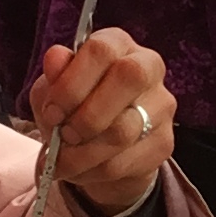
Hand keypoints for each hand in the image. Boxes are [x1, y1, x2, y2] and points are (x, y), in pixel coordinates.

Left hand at [30, 26, 175, 216]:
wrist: (97, 152)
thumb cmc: (74, 109)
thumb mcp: (54, 90)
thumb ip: (54, 76)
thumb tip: (55, 57)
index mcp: (118, 45)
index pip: (101, 50)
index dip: (72, 83)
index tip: (51, 111)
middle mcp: (147, 67)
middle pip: (128, 78)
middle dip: (87, 115)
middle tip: (64, 136)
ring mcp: (161, 106)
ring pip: (124, 130)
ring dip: (83, 153)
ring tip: (61, 162)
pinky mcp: (164, 142)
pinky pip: (125, 161)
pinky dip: (93, 171)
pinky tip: (80, 171)